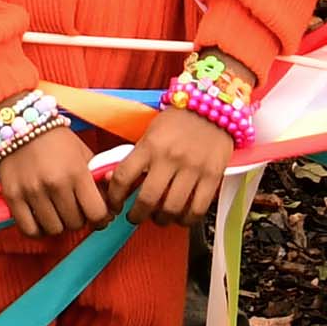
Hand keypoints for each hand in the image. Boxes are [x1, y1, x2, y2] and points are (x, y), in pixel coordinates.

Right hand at [0, 112, 109, 240]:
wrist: (20, 124)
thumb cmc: (56, 141)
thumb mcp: (83, 154)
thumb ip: (98, 180)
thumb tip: (111, 207)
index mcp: (77, 172)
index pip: (97, 213)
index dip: (102, 218)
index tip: (99, 216)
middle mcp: (55, 184)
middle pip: (76, 223)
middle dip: (79, 219)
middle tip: (76, 209)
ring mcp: (32, 192)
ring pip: (54, 230)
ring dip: (59, 224)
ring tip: (57, 212)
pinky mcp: (13, 197)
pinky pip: (29, 230)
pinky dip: (38, 230)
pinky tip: (41, 219)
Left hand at [115, 104, 239, 224]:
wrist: (215, 106)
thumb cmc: (179, 121)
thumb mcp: (150, 133)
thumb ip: (134, 157)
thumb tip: (111, 180)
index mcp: (150, 145)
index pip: (123, 177)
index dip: (115, 197)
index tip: (115, 204)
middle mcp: (170, 157)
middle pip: (147, 200)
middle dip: (137, 215)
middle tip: (135, 217)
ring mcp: (193, 168)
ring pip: (172, 209)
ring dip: (162, 220)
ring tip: (159, 217)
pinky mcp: (213, 175)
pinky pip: (197, 209)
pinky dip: (187, 219)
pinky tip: (182, 216)